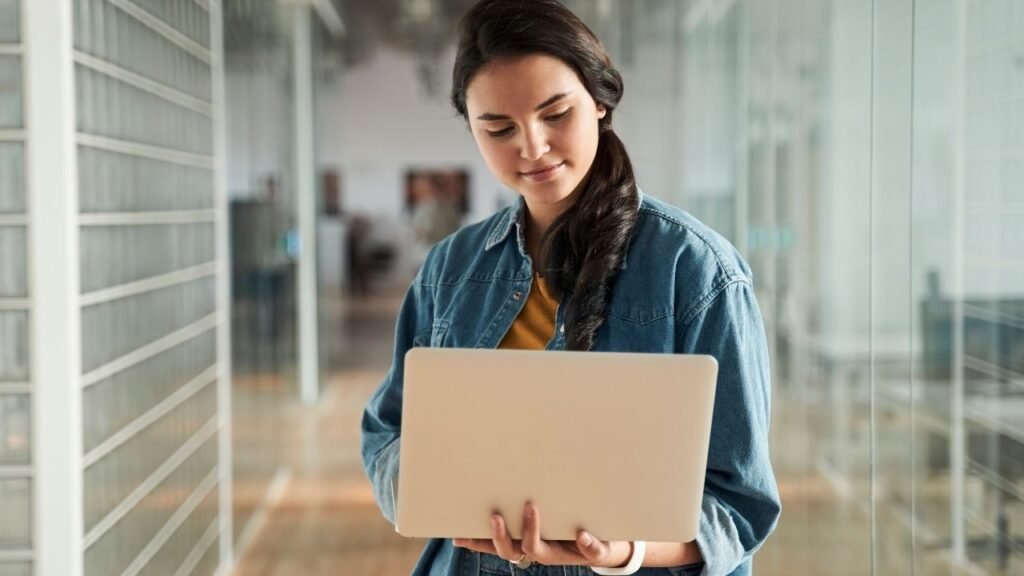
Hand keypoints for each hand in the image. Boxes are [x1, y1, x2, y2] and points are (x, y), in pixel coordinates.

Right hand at [452, 502, 633, 567]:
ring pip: (540, 551)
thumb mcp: (551, 514)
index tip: (458, 536)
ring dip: (533, 530)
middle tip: (494, 517)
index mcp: (529, 541)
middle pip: (512, 550)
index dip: (477, 542)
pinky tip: (582, 534)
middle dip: (500, 536)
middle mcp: (542, 550)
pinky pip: (589, 551)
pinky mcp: (593, 551)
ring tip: (531, 507)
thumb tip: (509, 494)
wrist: (611, 545)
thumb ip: (532, 509)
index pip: (497, 544)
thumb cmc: (572, 525)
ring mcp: (564, 553)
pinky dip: (586, 543)